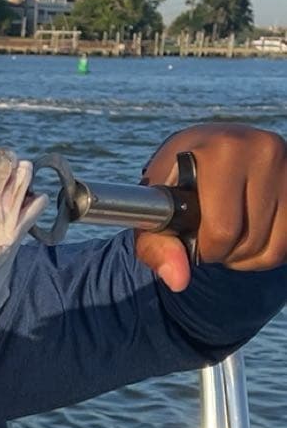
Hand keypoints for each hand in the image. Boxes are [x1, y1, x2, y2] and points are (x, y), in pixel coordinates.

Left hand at [137, 121, 286, 291]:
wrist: (213, 151)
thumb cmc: (180, 183)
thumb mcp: (158, 209)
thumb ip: (156, 245)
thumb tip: (177, 279)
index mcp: (219, 148)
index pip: (221, 230)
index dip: (203, 247)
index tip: (193, 234)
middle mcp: (260, 149)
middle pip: (246, 241)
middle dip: (222, 252)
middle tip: (209, 234)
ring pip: (271, 248)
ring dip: (244, 256)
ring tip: (228, 232)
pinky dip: (266, 253)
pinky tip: (250, 233)